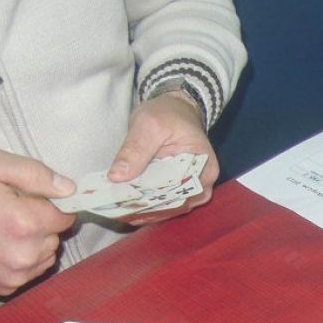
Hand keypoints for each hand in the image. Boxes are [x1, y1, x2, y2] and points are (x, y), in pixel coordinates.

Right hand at [0, 145, 75, 295]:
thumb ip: (32, 173)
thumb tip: (68, 188)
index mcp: (23, 222)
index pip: (65, 214)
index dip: (48, 201)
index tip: (25, 196)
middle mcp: (23, 255)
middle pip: (55, 236)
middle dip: (38, 221)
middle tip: (5, 207)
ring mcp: (12, 275)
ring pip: (45, 255)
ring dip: (32, 241)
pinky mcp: (2, 288)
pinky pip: (28, 271)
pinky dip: (19, 258)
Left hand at [108, 92, 219, 223]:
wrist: (174, 109)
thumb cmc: (168, 114)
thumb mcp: (149, 124)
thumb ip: (135, 149)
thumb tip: (116, 177)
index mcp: (205, 169)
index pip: (181, 193)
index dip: (156, 202)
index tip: (130, 206)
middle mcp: (202, 185)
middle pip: (175, 204)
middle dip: (148, 210)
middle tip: (120, 212)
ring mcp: (190, 189)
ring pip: (169, 208)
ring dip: (146, 211)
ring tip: (121, 214)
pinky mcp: (177, 190)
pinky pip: (164, 204)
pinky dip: (147, 208)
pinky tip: (128, 210)